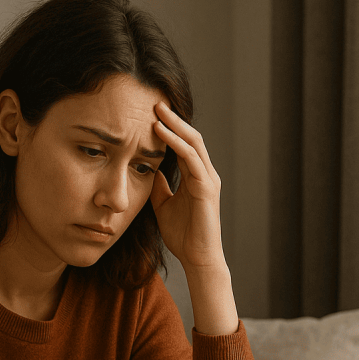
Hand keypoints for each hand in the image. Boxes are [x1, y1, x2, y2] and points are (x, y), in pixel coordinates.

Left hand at [150, 101, 224, 269]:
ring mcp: (208, 179)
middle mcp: (206, 174)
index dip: (170, 128)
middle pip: (191, 137)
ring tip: (157, 109)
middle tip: (155, 101)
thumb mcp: (164, 205)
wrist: (197, 258)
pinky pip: (190, 158)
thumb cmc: (183, 235)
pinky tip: (160, 132)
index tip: (150, 113)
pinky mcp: (206, 188)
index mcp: (196, 177)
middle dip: (173, 118)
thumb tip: (150, 171)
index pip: (184, 144)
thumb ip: (160, 187)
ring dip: (175, 124)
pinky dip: (175, 143)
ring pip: (193, 142)